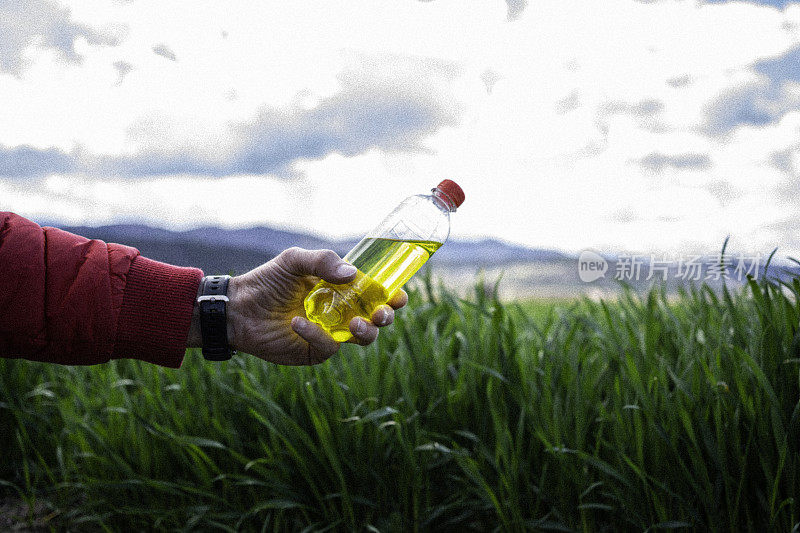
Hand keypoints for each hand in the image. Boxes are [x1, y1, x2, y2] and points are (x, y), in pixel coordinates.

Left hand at [188, 248, 407, 364]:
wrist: (238, 307)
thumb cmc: (267, 281)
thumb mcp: (295, 260)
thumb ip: (323, 261)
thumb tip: (353, 275)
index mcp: (342, 288)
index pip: (375, 293)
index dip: (392, 295)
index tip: (398, 295)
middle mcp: (341, 311)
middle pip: (377, 319)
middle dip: (385, 317)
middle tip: (380, 313)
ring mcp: (330, 333)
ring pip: (363, 338)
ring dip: (366, 332)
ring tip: (354, 324)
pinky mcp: (314, 352)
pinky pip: (329, 348)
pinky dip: (318, 335)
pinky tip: (298, 322)